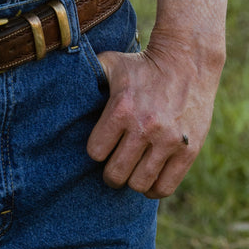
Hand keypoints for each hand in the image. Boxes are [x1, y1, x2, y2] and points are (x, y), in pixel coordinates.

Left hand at [85, 29, 224, 197]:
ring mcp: (169, 140)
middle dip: (111, 173)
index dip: (97, 150)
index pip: (96, 152)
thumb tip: (59, 86)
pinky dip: (154, 188)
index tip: (103, 145)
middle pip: (116, 173)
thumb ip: (88, 77)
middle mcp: (145, 127)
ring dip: (133, 180)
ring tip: (133, 169)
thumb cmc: (142, 64)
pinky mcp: (188, 150)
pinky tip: (150, 176)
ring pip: (139, 184)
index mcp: (122, 108)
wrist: (187, 60)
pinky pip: (164, 187)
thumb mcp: (111, 63)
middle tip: (115, 165)